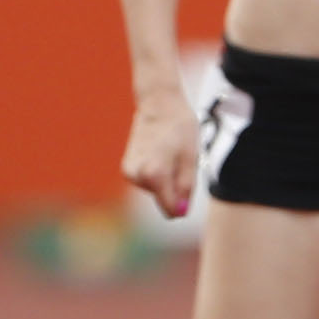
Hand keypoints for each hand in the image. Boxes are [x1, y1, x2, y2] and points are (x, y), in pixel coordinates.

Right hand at [122, 92, 197, 220]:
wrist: (158, 105)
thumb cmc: (180, 129)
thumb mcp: (191, 159)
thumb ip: (186, 188)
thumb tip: (179, 213)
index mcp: (154, 174)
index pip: (170, 209)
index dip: (183, 205)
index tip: (189, 187)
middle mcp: (137, 176)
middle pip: (164, 199)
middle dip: (176, 187)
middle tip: (181, 161)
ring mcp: (129, 172)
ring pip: (156, 190)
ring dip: (167, 178)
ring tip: (171, 155)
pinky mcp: (126, 169)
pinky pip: (148, 181)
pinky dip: (157, 173)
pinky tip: (161, 154)